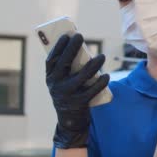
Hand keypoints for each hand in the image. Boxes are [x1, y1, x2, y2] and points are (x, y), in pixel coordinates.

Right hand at [45, 33, 109, 148]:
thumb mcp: (62, 81)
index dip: (58, 47)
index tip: (66, 35)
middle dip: (72, 48)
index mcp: (50, 79)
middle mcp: (56, 86)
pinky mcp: (79, 103)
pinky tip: (106, 75)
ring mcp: (67, 95)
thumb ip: (68, 67)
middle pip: (64, 64)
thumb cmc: (69, 93)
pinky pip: (92, 91)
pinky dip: (100, 83)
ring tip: (102, 56)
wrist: (70, 121)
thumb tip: (80, 47)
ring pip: (81, 77)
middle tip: (80, 36)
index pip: (52, 60)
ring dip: (93, 65)